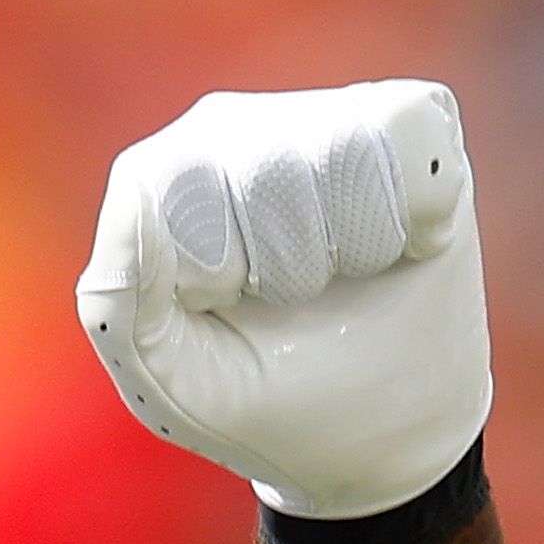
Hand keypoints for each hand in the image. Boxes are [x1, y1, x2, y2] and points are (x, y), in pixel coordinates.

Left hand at [77, 81, 488, 522]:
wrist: (390, 428)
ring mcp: (318, 114)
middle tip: (303, 301)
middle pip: (269, 167)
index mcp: (161, 184)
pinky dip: (424, 206)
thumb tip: (136, 197)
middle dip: (298, 263)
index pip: (182, 188)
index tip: (236, 311)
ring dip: (363, 241)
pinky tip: (410, 243)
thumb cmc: (272, 400)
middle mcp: (231, 129)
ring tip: (354, 272)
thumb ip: (119, 300)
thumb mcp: (176, 382)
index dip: (225, 268)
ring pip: (344, 148)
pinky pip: (410, 130)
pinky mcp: (403, 118)